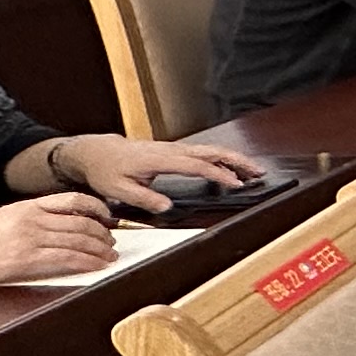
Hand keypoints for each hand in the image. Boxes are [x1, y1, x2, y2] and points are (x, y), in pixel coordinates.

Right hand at [0, 193, 123, 287]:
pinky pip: (68, 258)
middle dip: (103, 233)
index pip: (73, 199)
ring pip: (79, 240)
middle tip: (111, 242)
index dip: (97, 208)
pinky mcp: (27, 259)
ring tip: (110, 255)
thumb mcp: (4, 217)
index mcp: (27, 206)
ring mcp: (30, 238)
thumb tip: (60, 222)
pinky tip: (98, 266)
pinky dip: (89, 262)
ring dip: (101, 249)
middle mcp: (32, 218)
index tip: (107, 217)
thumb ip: (31, 216)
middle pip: (81, 222)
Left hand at [59, 135, 267, 214]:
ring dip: (233, 159)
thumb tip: (167, 206)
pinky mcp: (173, 151)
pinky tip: (229, 169)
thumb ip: (143, 198)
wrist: (97, 151)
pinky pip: (202, 153)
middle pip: (211, 151)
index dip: (219, 174)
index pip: (197, 164)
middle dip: (238, 160)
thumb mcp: (118, 189)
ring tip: (252, 171)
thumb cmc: (106, 169)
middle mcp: (170, 150)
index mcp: (160, 159)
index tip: (236, 183)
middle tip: (258, 172)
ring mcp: (173, 149)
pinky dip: (221, 159)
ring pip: (210, 150)